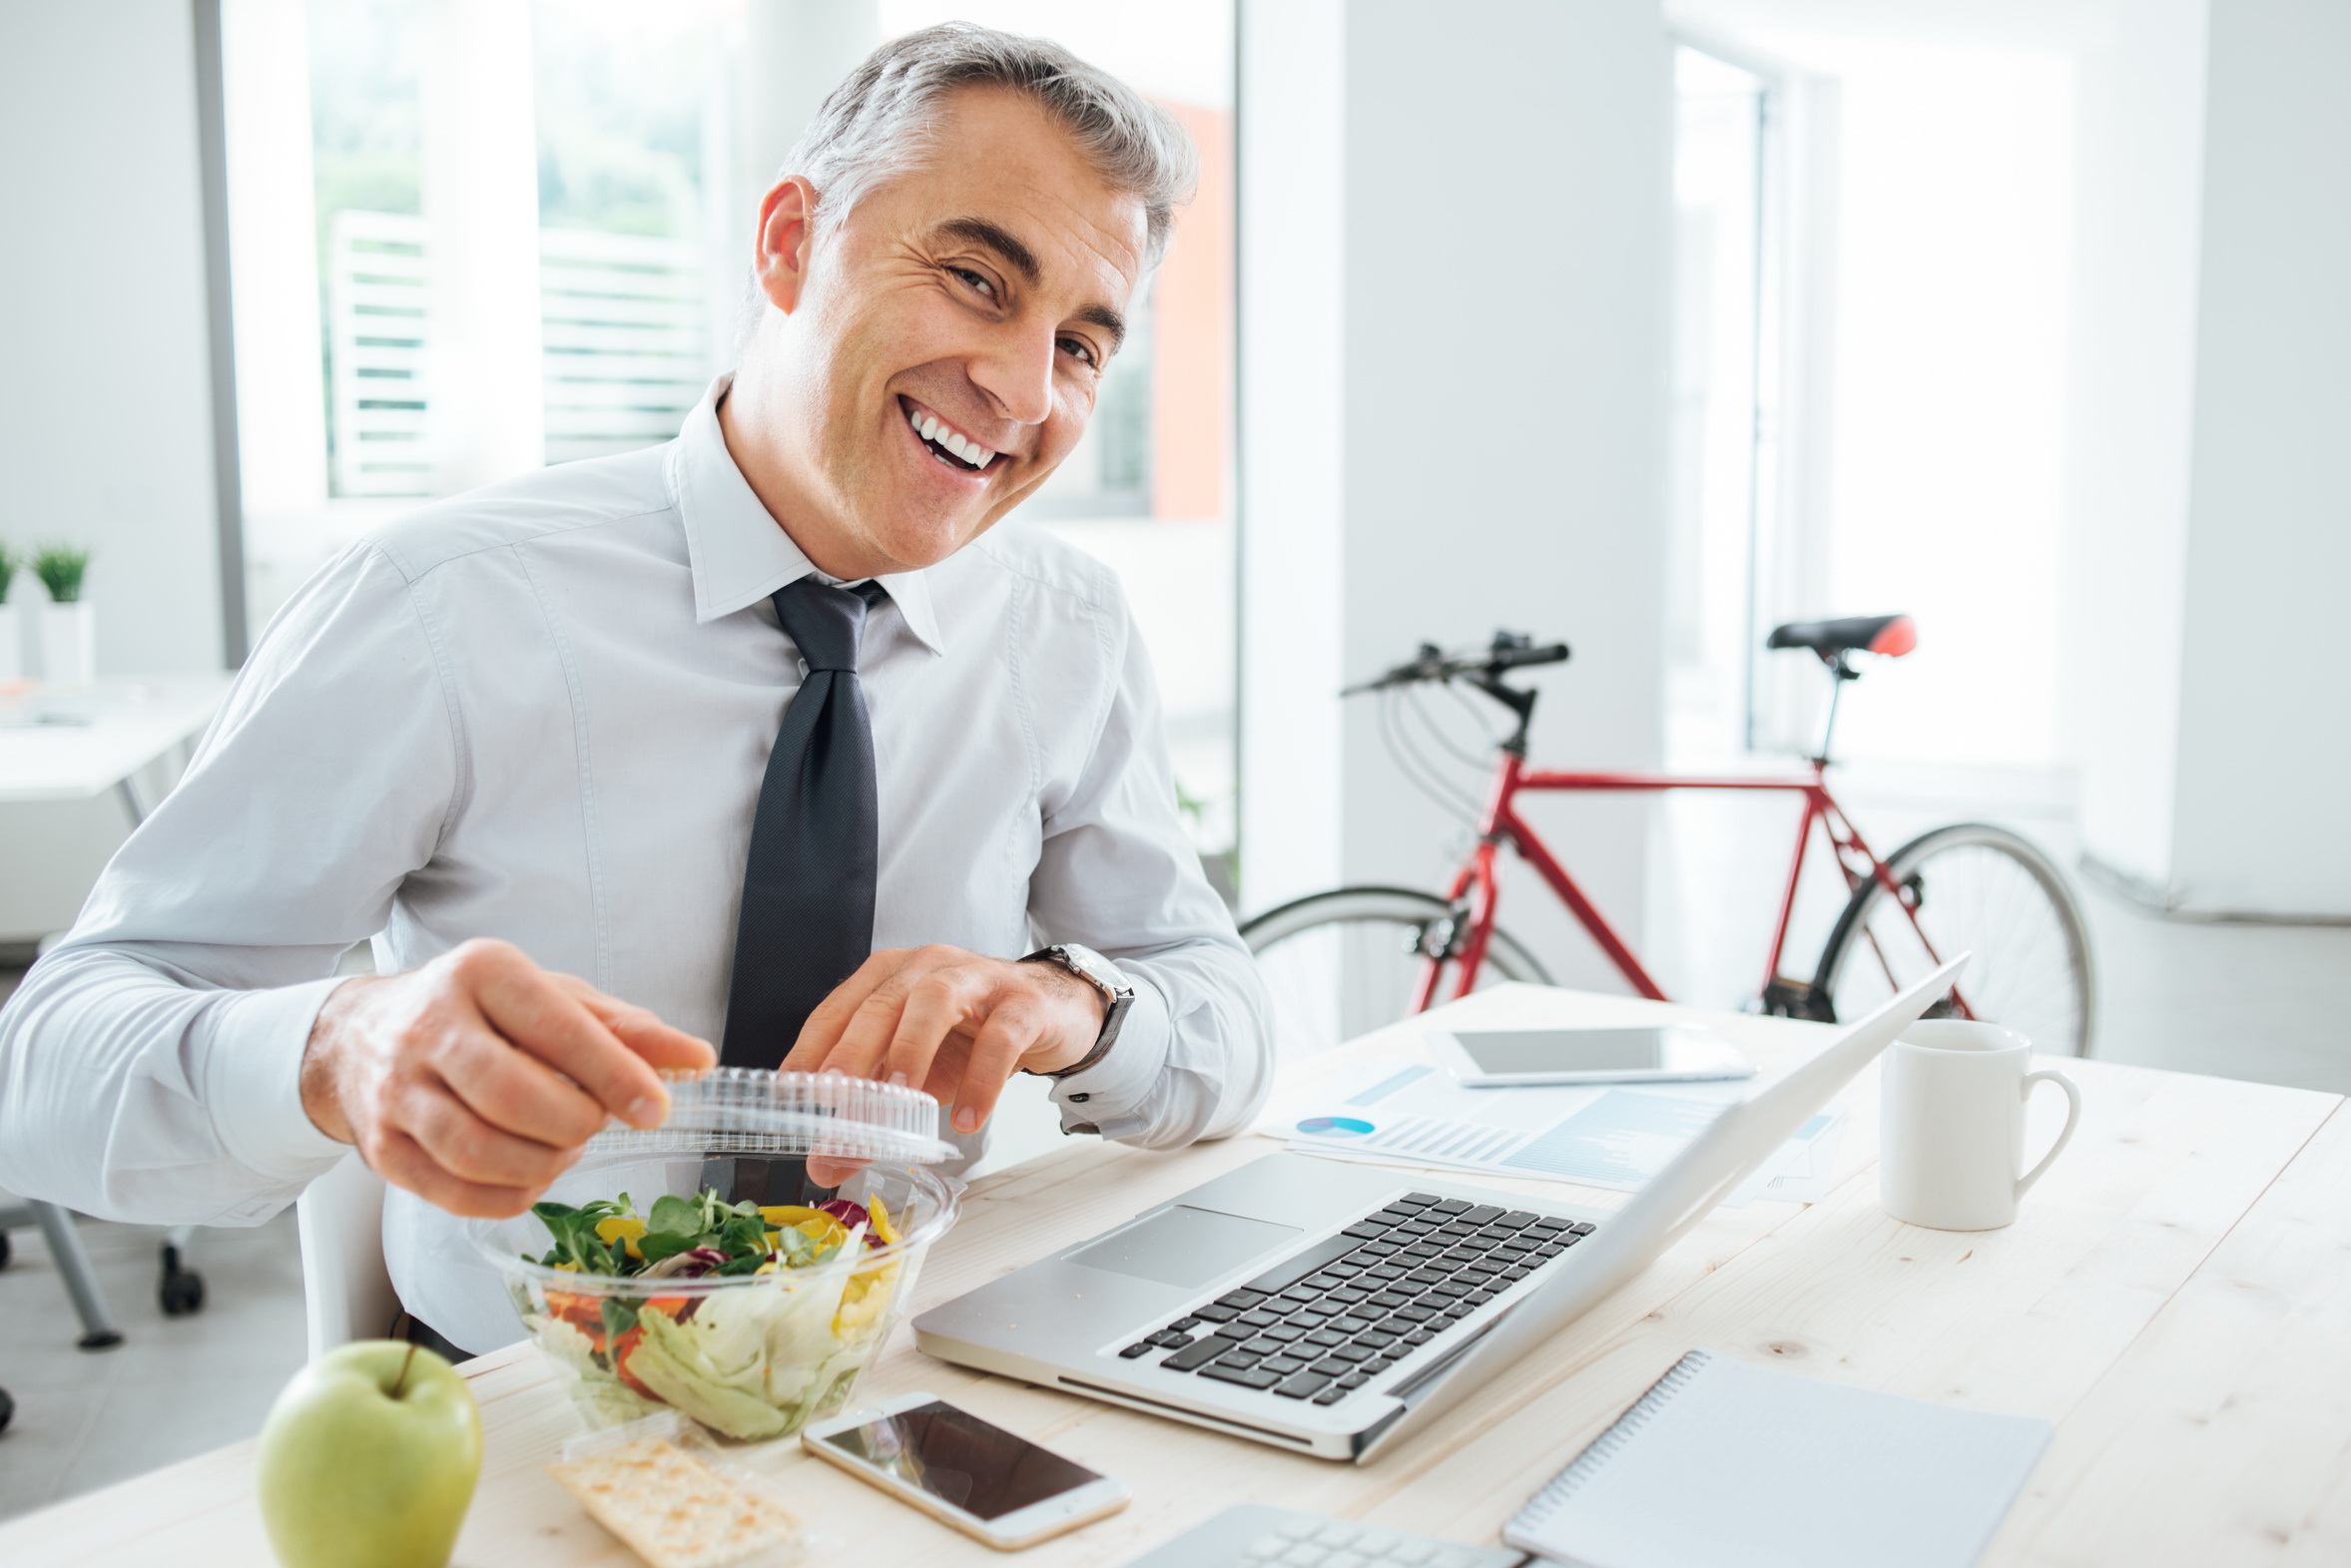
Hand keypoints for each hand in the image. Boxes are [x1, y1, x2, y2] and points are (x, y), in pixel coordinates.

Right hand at [300, 939, 716, 1217]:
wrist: (361, 1036)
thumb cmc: (478, 1014)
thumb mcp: (552, 1000)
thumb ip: (626, 1029)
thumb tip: (698, 1060)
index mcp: (482, 972)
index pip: (556, 1029)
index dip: (614, 1075)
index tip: (656, 1108)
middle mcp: (429, 1026)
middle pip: (511, 1095)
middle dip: (572, 1124)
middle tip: (596, 1125)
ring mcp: (395, 1090)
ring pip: (476, 1150)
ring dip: (541, 1163)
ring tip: (564, 1147)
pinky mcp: (381, 1148)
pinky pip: (454, 1192)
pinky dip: (509, 1196)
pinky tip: (530, 1175)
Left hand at [780, 946, 1107, 1151]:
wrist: (1052, 1013)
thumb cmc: (971, 1037)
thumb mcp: (916, 1075)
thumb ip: (871, 1115)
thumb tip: (824, 1166)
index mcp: (889, 977)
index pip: (838, 1009)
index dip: (811, 1048)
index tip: (790, 1092)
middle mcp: (927, 967)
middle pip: (881, 1003)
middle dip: (852, 1053)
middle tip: (833, 1099)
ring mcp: (977, 979)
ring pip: (935, 1002)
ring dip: (911, 1048)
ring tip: (899, 1097)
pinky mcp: (1022, 1003)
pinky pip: (1000, 1037)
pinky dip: (981, 1079)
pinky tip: (968, 1118)